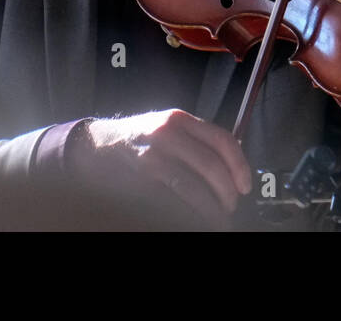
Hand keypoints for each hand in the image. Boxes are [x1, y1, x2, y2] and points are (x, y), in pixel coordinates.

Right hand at [67, 108, 251, 228]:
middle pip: (211, 167)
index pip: (222, 140)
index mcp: (180, 119)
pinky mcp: (139, 180)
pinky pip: (171, 202)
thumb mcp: (169, 128)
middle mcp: (167, 134)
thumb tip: (232, 167)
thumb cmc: (139, 140)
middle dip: (226, 193)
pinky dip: (187, 214)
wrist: (96, 146)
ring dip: (210, 210)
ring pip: (193, 188)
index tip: (245, 186)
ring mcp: (152, 157)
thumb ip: (196, 140)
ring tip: (217, 220)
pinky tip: (193, 220)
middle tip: (230, 208)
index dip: (240, 166)